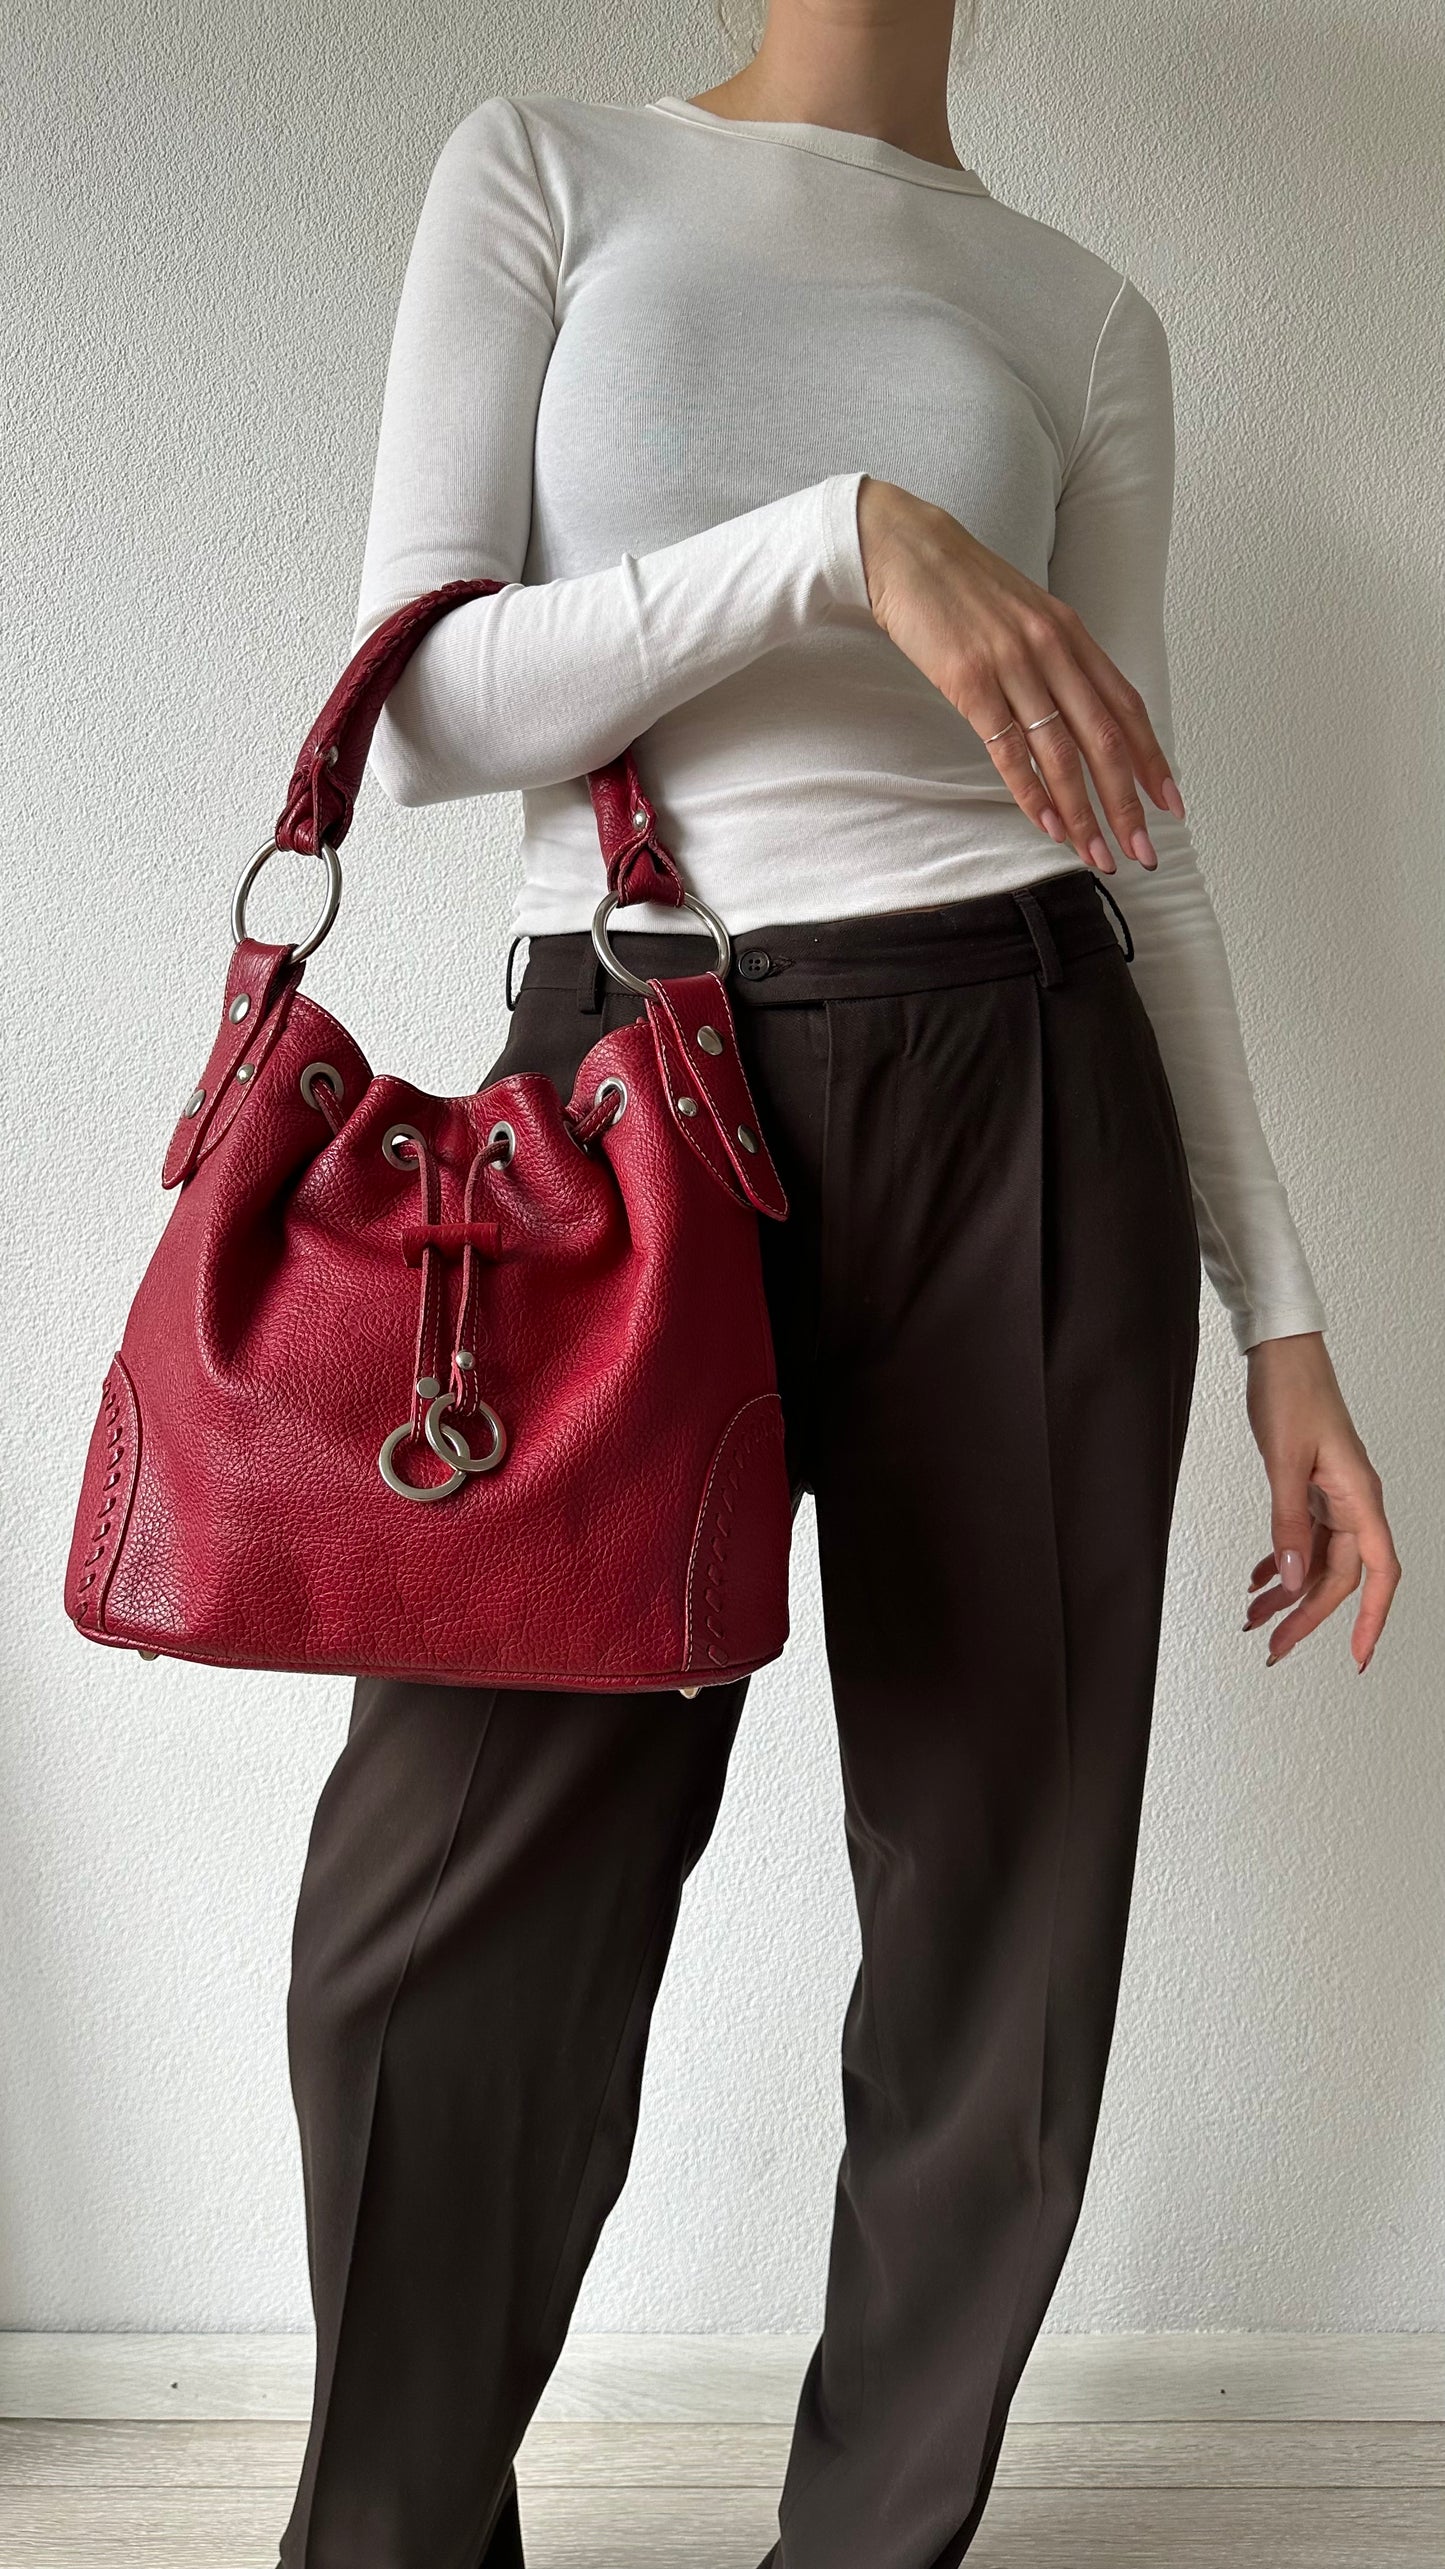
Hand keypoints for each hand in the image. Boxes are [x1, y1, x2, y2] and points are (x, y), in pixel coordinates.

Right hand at [856, 475, 1186, 875]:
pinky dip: (1032, 792)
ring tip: (1096, 853)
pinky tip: (1048, 823)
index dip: (1152, 759)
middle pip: (1104, 739)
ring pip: (1062, 753)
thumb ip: (1055, 659)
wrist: (906, 551)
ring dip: (1083, 811)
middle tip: (1143, 850)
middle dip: (1127, 802)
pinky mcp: (971, 682)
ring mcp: (1013, 665)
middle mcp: (1052, 648)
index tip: (1171, 803)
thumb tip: (1075, 713)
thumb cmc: (962, 588)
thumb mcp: (1025, 615)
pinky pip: (1010, 749)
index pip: (1126, 707)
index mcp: (1071, 633)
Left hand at [1242, 1332, 1399, 1671]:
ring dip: (1288, 1593)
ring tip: (1255, 1619)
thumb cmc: (1291, 1393)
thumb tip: (1294, 1579)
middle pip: (1339, 1576)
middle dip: (1306, 1616)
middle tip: (1274, 1647)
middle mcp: (1353, 1501)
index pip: (1378, 1573)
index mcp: (1360, 1497)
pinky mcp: (1313, 1488)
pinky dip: (1280, 1562)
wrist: (1281, 1353)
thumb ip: (1288, 1523)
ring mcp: (1333, 1496)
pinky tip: (1256, 1579)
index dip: (1370, 1618)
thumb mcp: (1284, 1462)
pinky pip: (1303, 1538)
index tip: (1357, 1657)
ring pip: (1317, 1561)